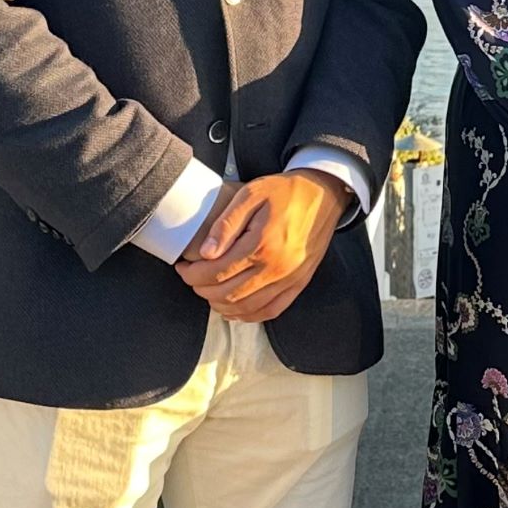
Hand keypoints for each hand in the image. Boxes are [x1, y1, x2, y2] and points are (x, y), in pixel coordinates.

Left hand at [177, 169, 352, 322]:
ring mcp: (290, 279)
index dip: (193, 274)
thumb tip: (206, 254)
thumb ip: (226, 224)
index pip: (216, 272)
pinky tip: (235, 309)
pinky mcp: (299, 284)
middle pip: (228, 294)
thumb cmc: (285, 191)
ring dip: (221, 305)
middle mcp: (276, 268)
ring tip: (208, 291)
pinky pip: (271, 311)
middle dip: (202, 289)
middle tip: (191, 278)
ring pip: (247, 308)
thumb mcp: (251, 195)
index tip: (183, 267)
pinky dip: (249, 315)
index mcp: (261, 244)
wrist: (324, 195)